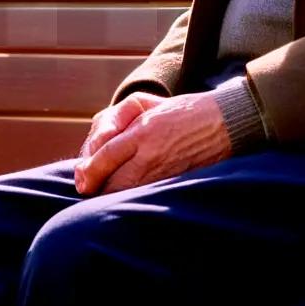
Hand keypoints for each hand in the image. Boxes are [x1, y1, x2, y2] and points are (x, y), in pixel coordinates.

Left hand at [74, 91, 230, 196]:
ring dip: (113, 198)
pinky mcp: (175, 185)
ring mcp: (164, 173)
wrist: (223, 123)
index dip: (88, 171)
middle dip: (97, 188)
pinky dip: (133, 200)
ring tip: (107, 195)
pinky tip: (128, 200)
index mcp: (143, 130)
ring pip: (127, 196)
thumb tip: (94, 142)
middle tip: (89, 189)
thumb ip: (118, 119)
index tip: (80, 180)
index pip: (105, 156)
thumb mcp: (148, 104)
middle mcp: (151, 153)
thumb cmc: (182, 110)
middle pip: (112, 182)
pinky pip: (146, 198)